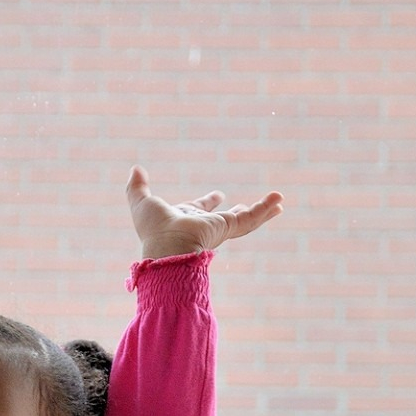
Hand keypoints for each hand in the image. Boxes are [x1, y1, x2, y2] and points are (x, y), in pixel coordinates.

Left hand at [127, 166, 282, 261]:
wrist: (166, 247)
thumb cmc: (153, 230)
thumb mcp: (141, 202)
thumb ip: (137, 186)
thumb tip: (135, 169)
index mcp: (186, 220)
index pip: (202, 210)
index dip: (209, 202)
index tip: (218, 196)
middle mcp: (204, 226)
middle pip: (226, 218)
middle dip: (238, 212)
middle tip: (247, 206)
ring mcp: (218, 229)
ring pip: (245, 219)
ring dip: (262, 211)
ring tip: (279, 202)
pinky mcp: (228, 228)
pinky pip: (251, 218)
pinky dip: (266, 208)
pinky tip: (279, 200)